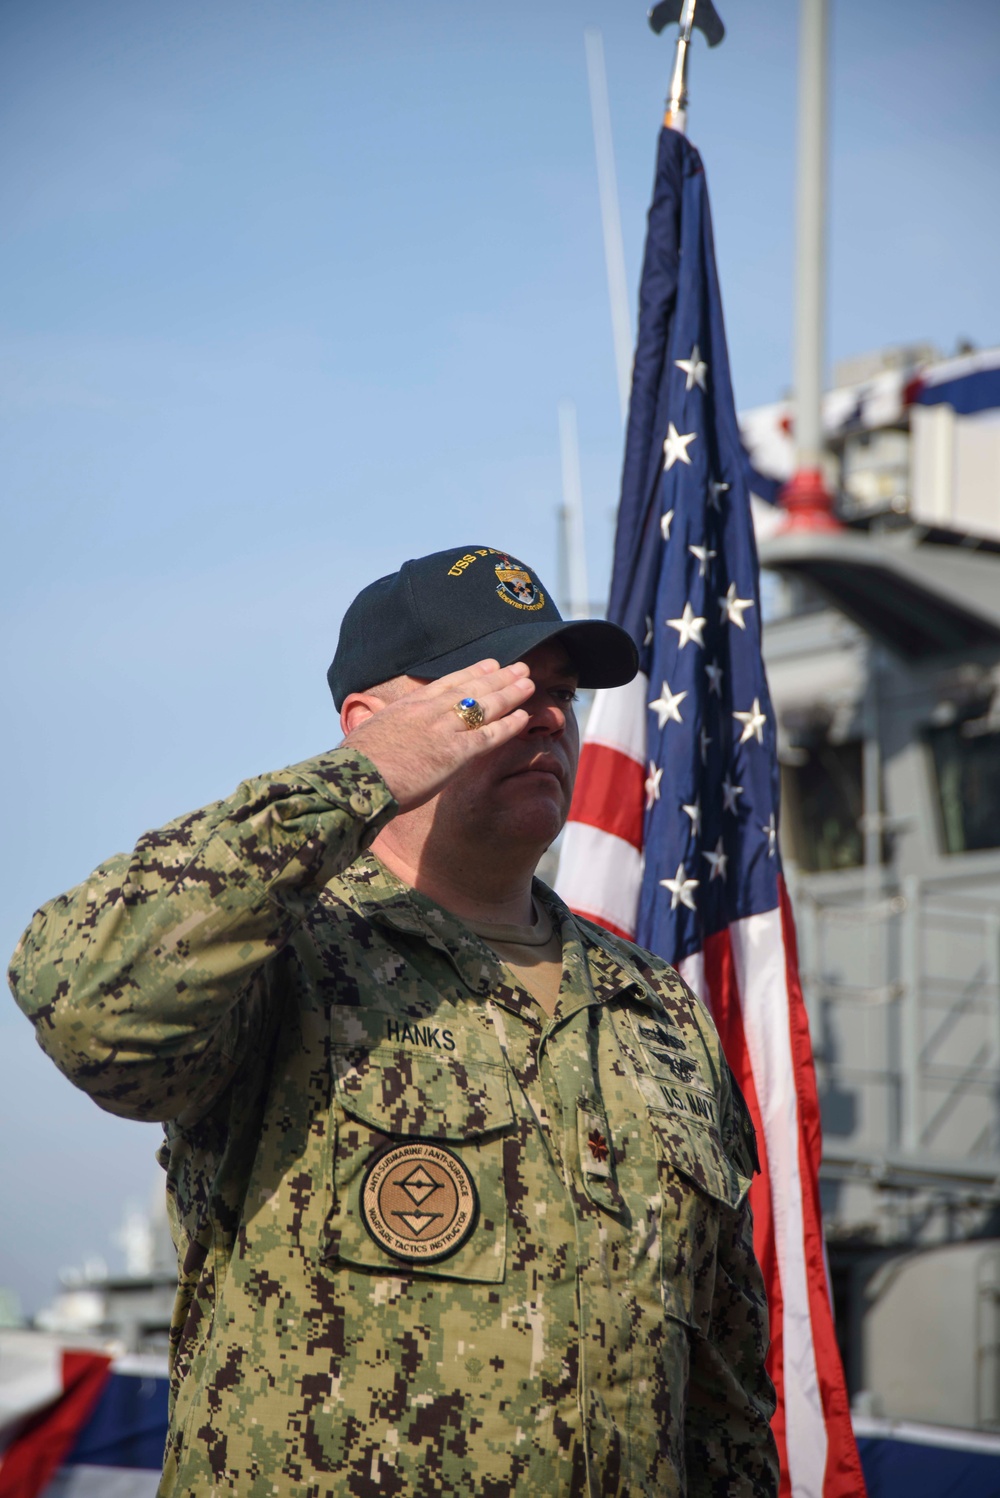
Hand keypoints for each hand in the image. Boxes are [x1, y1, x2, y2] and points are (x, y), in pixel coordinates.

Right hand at [341, 659, 533, 811]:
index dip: (472, 672)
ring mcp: (444, 730)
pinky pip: (490, 735)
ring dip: (510, 693)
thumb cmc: (355, 764)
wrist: (356, 779)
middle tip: (519, 667)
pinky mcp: (455, 753)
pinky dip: (509, 724)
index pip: (447, 683)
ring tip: (529, 683)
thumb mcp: (367, 735)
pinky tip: (524, 717)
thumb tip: (373, 733)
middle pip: (472, 688)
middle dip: (498, 676)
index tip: (489, 663)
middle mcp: (430, 711)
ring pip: (485, 706)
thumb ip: (380, 729)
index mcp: (408, 706)